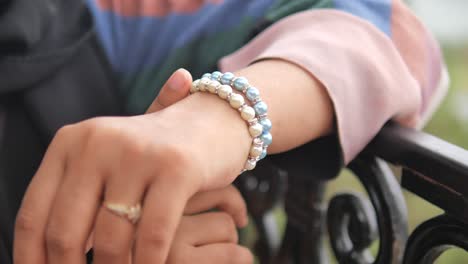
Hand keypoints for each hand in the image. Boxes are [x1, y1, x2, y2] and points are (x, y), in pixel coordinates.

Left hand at [14, 69, 250, 263]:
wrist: (214, 118)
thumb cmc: (158, 152)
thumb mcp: (111, 164)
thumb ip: (81, 199)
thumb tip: (54, 254)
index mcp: (72, 142)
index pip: (34, 213)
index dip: (32, 258)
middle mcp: (98, 142)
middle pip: (65, 230)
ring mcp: (138, 153)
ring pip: (111, 237)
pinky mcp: (177, 167)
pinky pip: (154, 232)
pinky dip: (150, 262)